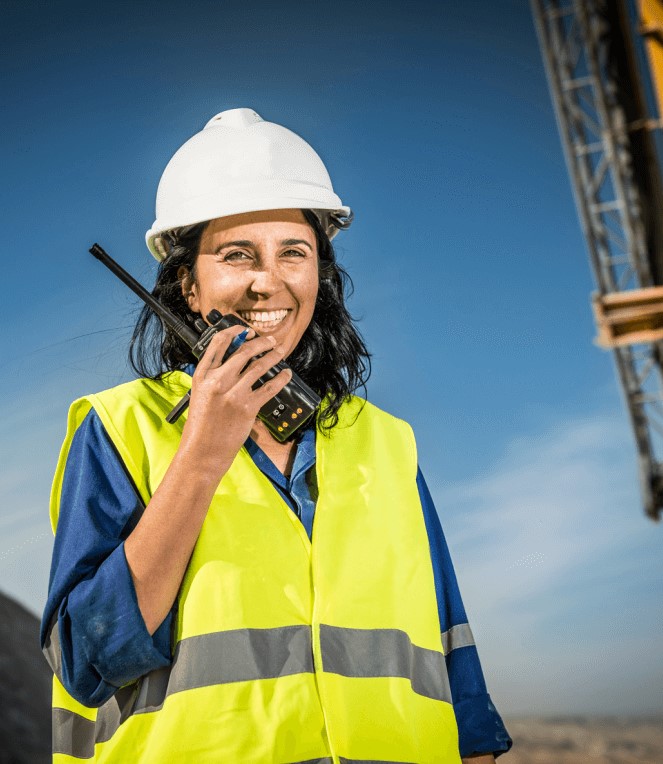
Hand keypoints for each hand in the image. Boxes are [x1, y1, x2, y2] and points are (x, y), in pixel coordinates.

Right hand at [180, 325, 291, 475]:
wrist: (203, 451)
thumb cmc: (201, 425)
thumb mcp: (200, 394)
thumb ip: (214, 376)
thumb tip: (236, 361)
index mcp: (203, 375)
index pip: (219, 343)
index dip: (236, 333)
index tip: (246, 331)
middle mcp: (218, 381)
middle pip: (244, 351)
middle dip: (261, 342)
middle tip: (271, 340)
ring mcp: (234, 393)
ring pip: (259, 366)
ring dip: (274, 356)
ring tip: (280, 351)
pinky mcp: (248, 407)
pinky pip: (270, 387)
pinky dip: (281, 378)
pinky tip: (286, 374)